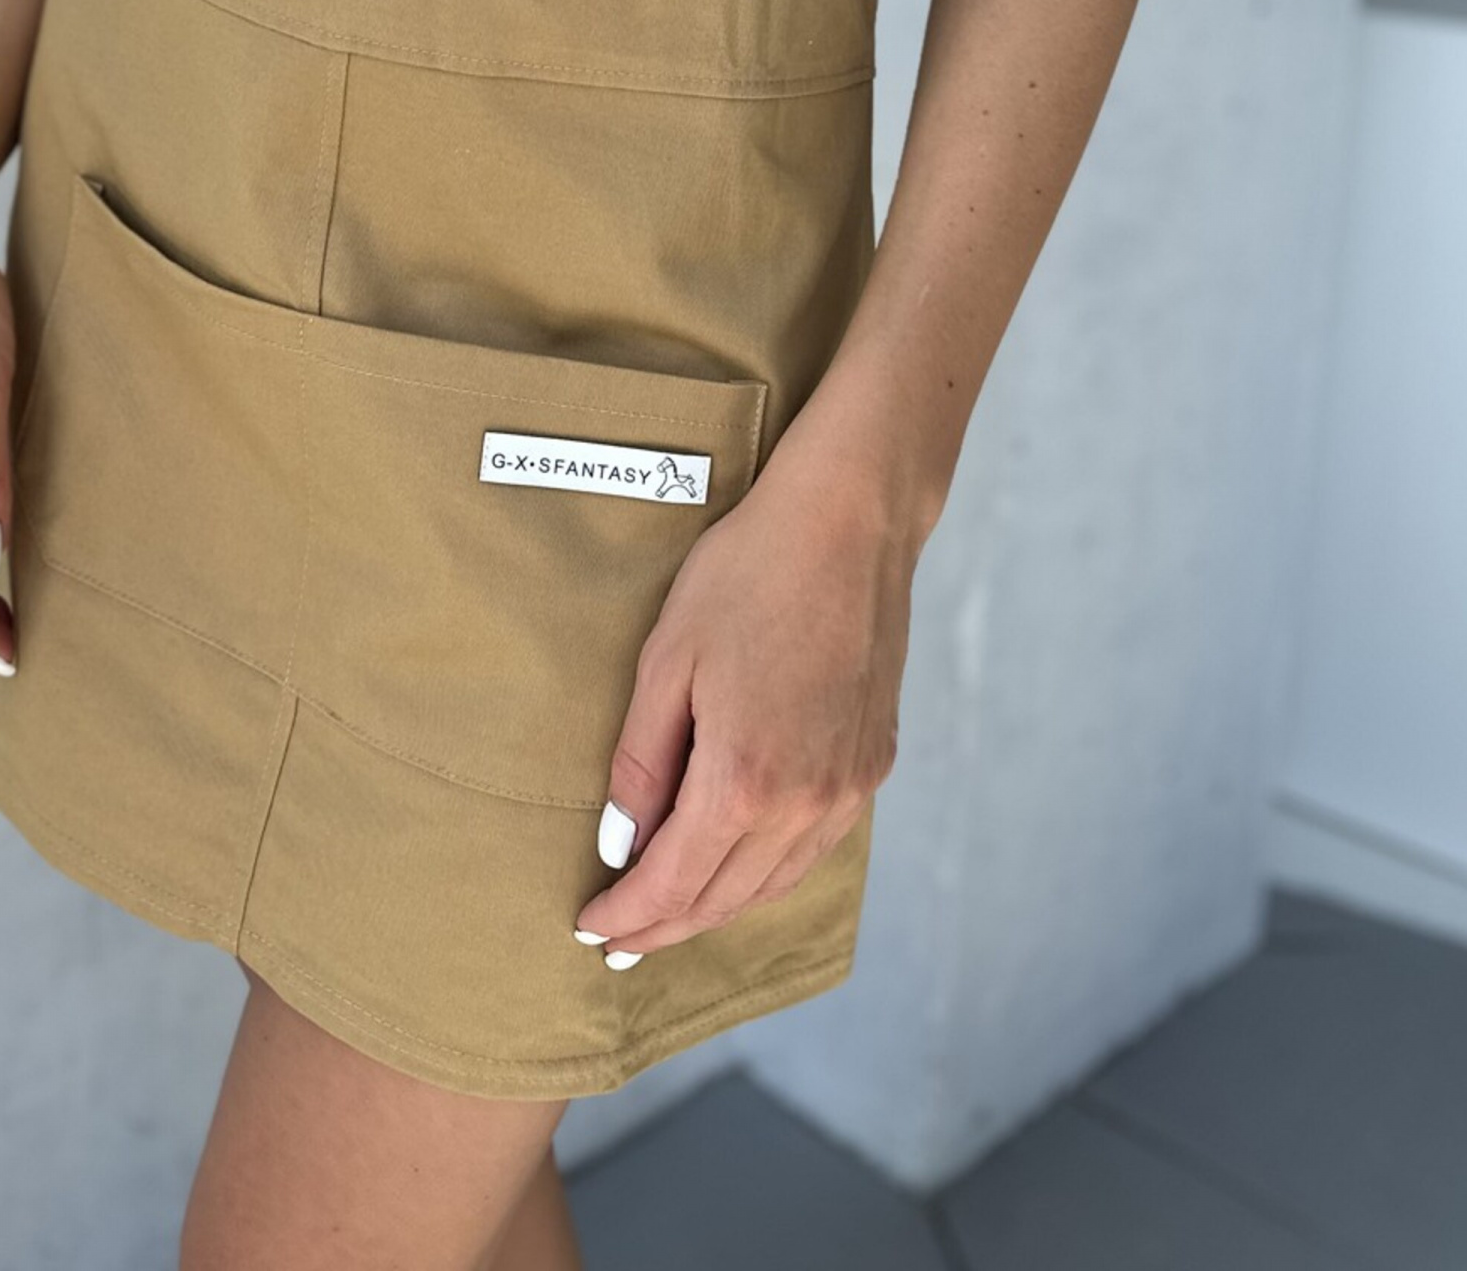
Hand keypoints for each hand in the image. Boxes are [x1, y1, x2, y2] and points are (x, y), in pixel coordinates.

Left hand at [571, 410, 921, 964]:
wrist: (848, 523)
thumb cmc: (748, 574)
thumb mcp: (668, 660)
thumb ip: (642, 761)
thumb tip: (621, 841)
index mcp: (745, 779)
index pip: (673, 882)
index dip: (629, 914)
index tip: (592, 928)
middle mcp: (806, 802)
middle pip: (724, 897)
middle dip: (667, 926)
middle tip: (623, 943)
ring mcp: (848, 788)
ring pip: (774, 883)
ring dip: (718, 907)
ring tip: (672, 918)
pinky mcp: (873, 765)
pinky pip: (813, 848)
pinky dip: (767, 872)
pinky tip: (739, 867)